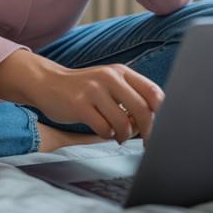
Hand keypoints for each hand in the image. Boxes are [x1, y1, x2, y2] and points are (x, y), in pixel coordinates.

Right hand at [28, 62, 164, 143]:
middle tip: (146, 142)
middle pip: (142, 110)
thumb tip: (157, 121)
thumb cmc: (84, 89)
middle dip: (148, 131)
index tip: (164, 130)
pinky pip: (104, 129)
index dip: (163, 115)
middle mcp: (109, 76)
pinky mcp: (78, 104)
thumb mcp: (110, 84)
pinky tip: (103, 130)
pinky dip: (107, 135)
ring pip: (123, 123)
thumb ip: (132, 96)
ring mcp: (93, 89)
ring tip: (118, 135)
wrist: (48, 83)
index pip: (154, 92)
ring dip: (124, 136)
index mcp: (121, 71)